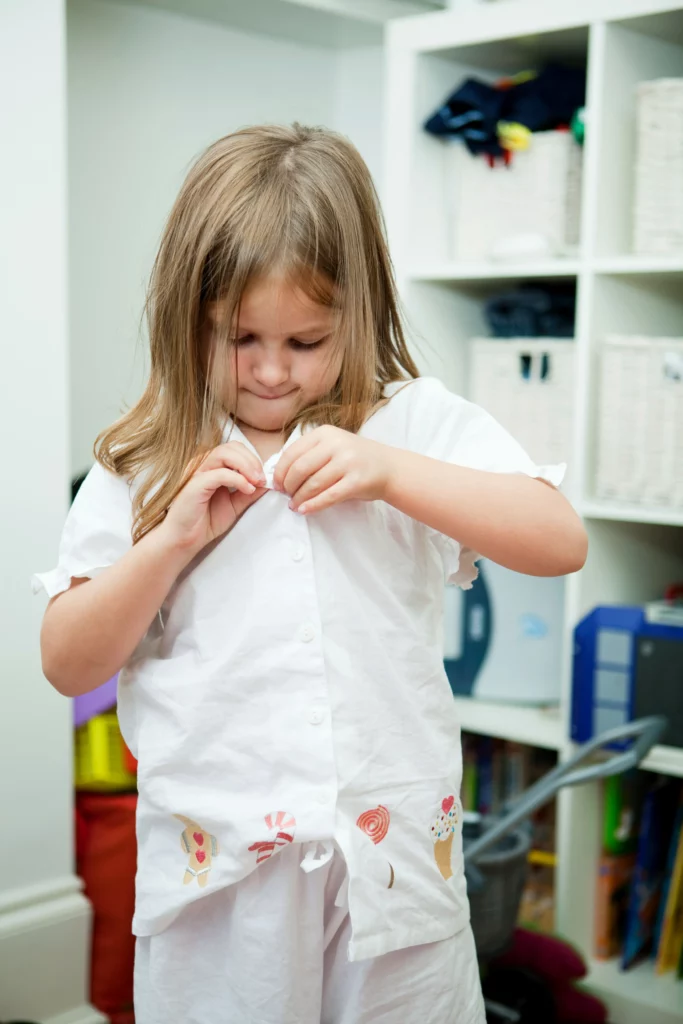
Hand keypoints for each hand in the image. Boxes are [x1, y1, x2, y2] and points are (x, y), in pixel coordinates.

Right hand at [160, 442, 266, 556]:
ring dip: (246, 465)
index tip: (264, 477)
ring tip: (256, 482)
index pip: (235, 449)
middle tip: (262, 478)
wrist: (186, 539)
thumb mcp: (235, 504)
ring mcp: (197, 472)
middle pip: (231, 447)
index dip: (252, 459)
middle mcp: (203, 464)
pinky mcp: (195, 484)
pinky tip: (248, 489)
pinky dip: (238, 479)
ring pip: (224, 454)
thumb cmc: (206, 521)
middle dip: (252, 460)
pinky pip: (220, 473)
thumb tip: (266, 482)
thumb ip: (249, 492)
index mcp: (212, 466)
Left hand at [273, 426, 393, 513]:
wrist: (389, 468)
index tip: (277, 484)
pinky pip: (328, 496)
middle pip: (300, 468)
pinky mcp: (356, 482)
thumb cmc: (355, 459)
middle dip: (288, 485)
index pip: (292, 453)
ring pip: (313, 484)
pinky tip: (304, 510)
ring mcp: (348, 462)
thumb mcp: (332, 446)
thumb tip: (280, 474)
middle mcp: (336, 444)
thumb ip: (309, 454)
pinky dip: (312, 505)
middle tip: (286, 495)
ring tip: (294, 505)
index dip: (280, 471)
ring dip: (299, 498)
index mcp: (325, 433)